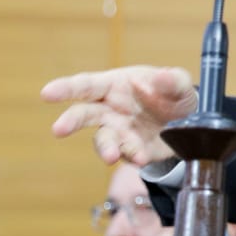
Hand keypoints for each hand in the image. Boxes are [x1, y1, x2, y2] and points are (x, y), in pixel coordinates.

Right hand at [42, 66, 196, 165]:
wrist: (189, 124)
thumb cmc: (175, 96)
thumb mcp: (181, 85)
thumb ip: (173, 81)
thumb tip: (160, 77)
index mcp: (115, 85)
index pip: (86, 85)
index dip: (66, 88)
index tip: (47, 93)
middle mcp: (110, 109)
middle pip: (83, 114)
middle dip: (70, 121)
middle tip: (59, 129)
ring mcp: (118, 132)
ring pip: (103, 140)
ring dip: (105, 148)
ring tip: (110, 156)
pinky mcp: (130, 150)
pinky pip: (126, 155)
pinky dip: (132, 156)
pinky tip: (141, 157)